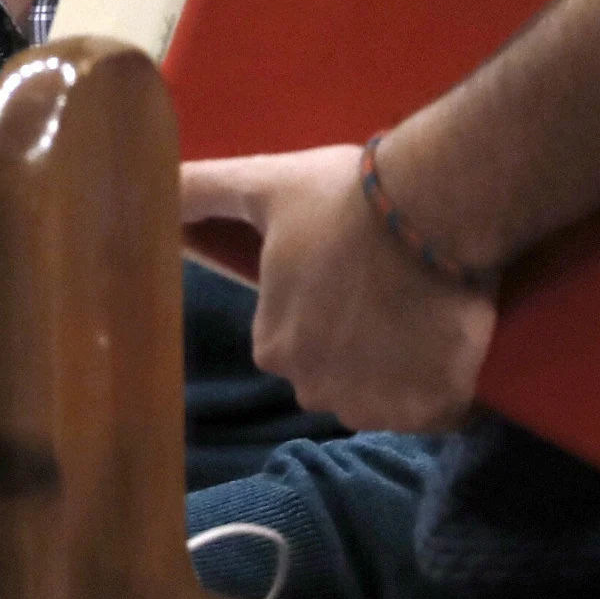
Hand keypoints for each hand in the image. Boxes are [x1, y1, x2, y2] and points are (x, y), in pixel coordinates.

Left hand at [181, 144, 495, 432]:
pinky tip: (447, 343)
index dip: (329, 313)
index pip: (297, 345)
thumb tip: (152, 193)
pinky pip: (436, 412)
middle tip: (392, 293)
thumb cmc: (340, 197)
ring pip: (387, 399)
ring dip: (403, 372)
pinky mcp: (432, 409)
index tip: (354, 279)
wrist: (432, 206)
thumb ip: (200, 191)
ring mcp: (376, 405)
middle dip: (361, 348)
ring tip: (423, 315)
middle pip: (340, 377)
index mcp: (273, 348)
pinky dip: (443, 389)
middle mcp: (315, 390)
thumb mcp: (261, 186)